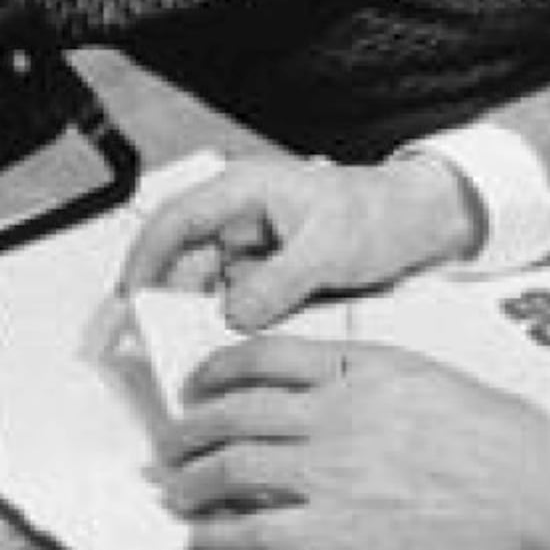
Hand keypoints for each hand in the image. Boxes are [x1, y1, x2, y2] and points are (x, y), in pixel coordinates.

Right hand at [123, 153, 477, 328]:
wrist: (421, 221)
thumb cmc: (379, 213)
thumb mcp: (330, 247)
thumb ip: (279, 282)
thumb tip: (234, 314)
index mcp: (243, 191)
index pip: (174, 223)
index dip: (143, 262)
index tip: (129, 303)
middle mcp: (238, 218)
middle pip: (181, 262)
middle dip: (165, 304)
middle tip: (150, 346)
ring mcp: (251, 248)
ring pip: (204, 289)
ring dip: (197, 321)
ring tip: (189, 358)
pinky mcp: (266, 275)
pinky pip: (234, 304)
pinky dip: (227, 327)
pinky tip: (227, 353)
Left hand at [161, 336, 549, 549]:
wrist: (538, 482)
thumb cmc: (500, 432)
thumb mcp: (425, 374)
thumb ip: (366, 376)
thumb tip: (321, 388)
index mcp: (358, 366)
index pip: (262, 356)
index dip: (216, 370)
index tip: (199, 384)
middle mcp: (334, 411)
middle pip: (232, 413)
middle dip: (188, 429)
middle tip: (171, 442)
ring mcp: (333, 470)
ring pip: (231, 467)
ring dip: (190, 480)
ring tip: (176, 490)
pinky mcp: (340, 529)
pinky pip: (256, 531)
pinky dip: (218, 534)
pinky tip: (203, 538)